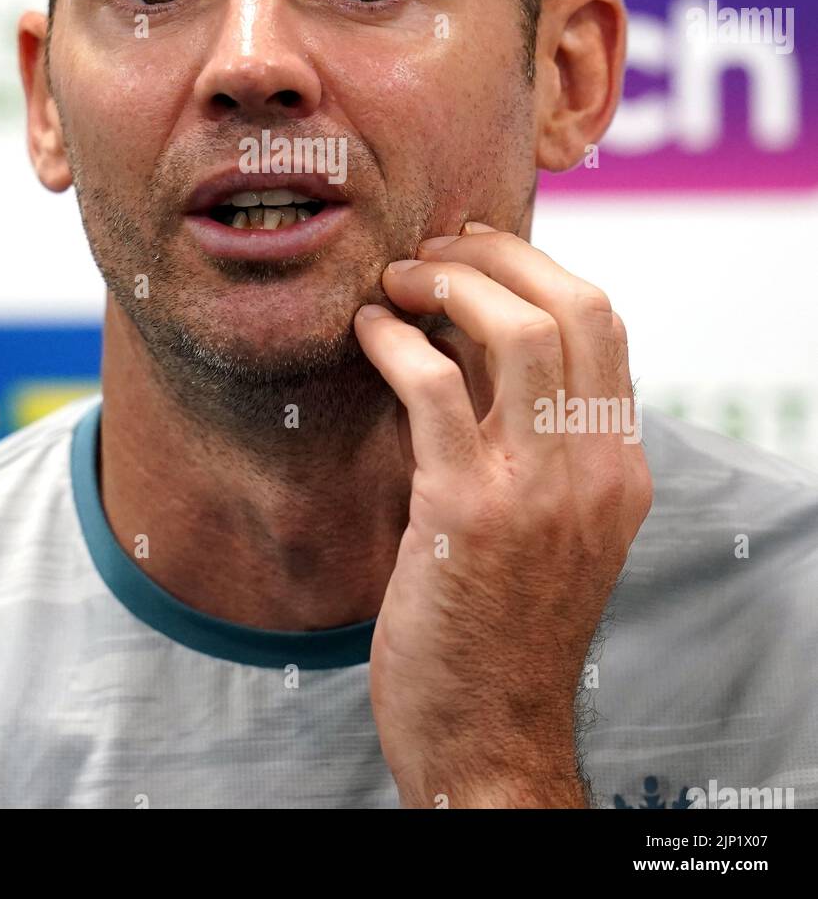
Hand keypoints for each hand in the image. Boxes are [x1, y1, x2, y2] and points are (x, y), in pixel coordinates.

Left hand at [353, 223, 651, 808]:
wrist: (488, 737)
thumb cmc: (502, 626)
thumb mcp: (549, 525)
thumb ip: (529, 435)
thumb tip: (471, 338)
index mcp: (620, 469)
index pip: (605, 327)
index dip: (539, 269)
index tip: (478, 253)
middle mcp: (595, 470)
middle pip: (576, 308)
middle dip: (500, 254)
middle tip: (435, 250)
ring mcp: (538, 490)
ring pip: (517, 331)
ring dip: (448, 283)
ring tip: (398, 280)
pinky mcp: (466, 512)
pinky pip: (431, 388)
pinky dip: (394, 340)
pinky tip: (367, 332)